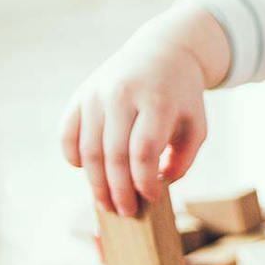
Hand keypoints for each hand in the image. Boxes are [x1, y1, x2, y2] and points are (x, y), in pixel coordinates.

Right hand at [59, 7, 226, 215]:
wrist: (164, 52)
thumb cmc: (182, 97)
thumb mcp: (196, 125)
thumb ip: (182, 160)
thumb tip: (155, 187)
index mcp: (157, 101)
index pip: (144, 151)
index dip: (144, 181)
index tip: (151, 198)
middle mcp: (124, 94)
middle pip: (114, 154)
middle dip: (118, 190)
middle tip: (125, 212)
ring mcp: (98, 93)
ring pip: (88, 149)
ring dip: (95, 183)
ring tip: (106, 203)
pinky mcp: (82, 94)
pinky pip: (68, 133)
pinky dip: (73, 157)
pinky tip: (85, 172)